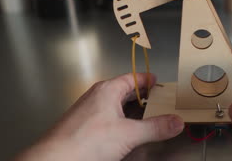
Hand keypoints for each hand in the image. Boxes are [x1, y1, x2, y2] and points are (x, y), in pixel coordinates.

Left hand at [15, 73, 183, 160]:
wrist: (55, 159)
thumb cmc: (84, 142)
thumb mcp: (129, 135)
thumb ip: (155, 128)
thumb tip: (175, 122)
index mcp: (108, 90)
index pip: (133, 78)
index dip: (148, 80)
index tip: (158, 82)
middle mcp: (97, 96)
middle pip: (125, 91)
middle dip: (142, 97)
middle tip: (158, 102)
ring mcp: (89, 110)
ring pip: (116, 105)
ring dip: (132, 111)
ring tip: (146, 119)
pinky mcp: (84, 125)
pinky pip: (107, 117)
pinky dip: (121, 121)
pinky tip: (125, 133)